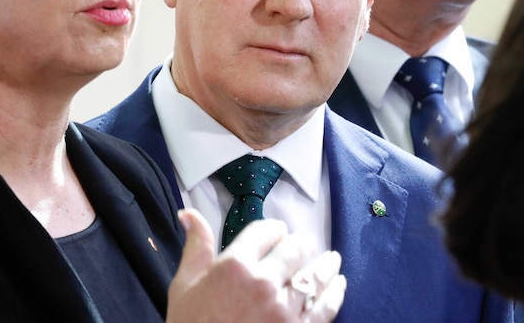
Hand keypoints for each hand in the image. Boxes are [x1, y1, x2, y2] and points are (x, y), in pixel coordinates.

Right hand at [166, 208, 345, 322]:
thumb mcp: (184, 284)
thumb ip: (196, 247)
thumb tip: (189, 213)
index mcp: (235, 266)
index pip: (264, 233)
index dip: (273, 229)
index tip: (278, 231)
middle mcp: (263, 282)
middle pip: (293, 251)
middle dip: (302, 243)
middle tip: (307, 242)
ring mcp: (284, 309)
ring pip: (313, 277)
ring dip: (325, 265)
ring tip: (332, 259)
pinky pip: (325, 308)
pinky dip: (335, 293)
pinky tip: (339, 284)